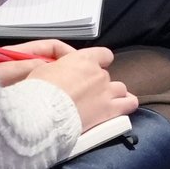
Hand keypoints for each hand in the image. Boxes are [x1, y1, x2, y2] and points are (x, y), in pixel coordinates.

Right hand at [0, 41, 136, 129]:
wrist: (44, 113)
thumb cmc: (40, 90)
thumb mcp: (43, 69)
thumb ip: (58, 67)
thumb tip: (58, 70)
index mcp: (84, 59)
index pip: (103, 54)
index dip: (100, 61)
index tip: (94, 67)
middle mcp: (99, 73)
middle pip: (106, 75)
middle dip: (98, 83)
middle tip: (86, 93)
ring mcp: (107, 92)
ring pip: (120, 88)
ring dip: (113, 93)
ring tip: (103, 101)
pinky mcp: (109, 110)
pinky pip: (129, 104)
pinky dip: (127, 104)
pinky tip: (123, 107)